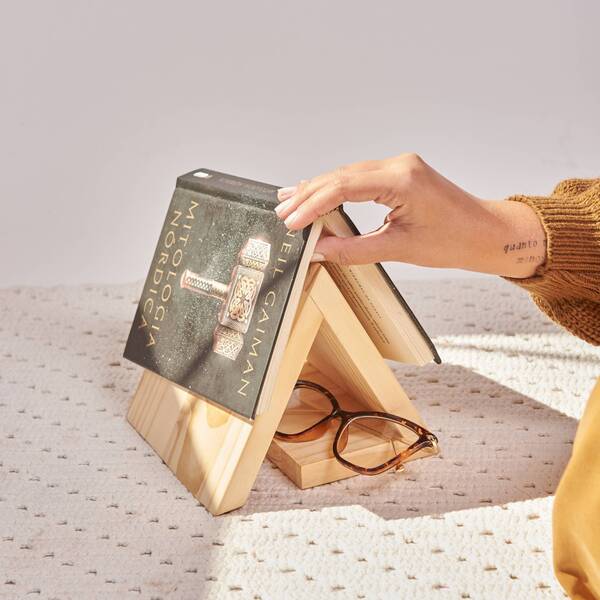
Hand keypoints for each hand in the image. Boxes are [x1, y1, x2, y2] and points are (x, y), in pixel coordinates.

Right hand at [275, 154, 546, 277]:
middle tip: (282, 212)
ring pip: (347, 174)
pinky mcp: (399, 174)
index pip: (343, 186)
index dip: (312, 204)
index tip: (292, 222)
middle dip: (308, 195)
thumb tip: (319, 249)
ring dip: (318, 190)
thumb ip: (354, 249)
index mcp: (402, 179)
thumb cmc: (455, 241)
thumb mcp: (400, 250)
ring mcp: (399, 166)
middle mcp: (399, 165)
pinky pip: (359, 177)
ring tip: (290, 202)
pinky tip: (317, 193)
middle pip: (340, 175)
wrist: (485, 233)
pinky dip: (336, 189)